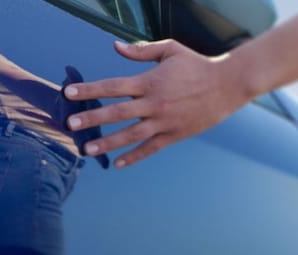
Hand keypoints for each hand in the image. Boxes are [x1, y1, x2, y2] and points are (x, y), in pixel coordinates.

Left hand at [63, 40, 255, 167]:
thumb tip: (116, 47)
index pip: (113, 87)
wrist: (228, 85)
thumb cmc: (197, 64)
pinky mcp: (174, 135)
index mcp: (150, 82)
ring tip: (86, 149)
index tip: (69, 93)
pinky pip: (150, 148)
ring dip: (107, 143)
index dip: (89, 90)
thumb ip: (141, 50)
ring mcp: (164, 121)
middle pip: (116, 113)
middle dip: (91, 119)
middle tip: (70, 125)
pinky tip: (118, 163)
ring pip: (130, 135)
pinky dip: (134, 157)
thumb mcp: (170, 50)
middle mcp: (154, 103)